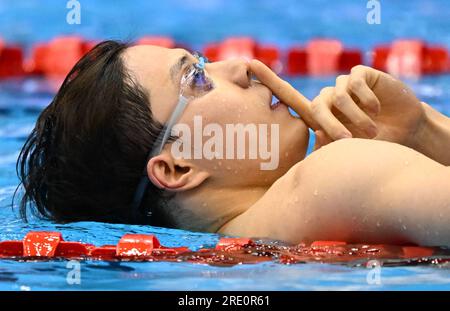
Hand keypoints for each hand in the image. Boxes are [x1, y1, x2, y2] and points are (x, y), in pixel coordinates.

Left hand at [249, 61, 424, 150]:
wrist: (403, 133)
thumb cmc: (370, 147)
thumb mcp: (346, 152)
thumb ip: (326, 148)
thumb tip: (312, 136)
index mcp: (318, 114)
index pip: (289, 97)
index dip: (269, 80)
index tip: (250, 64)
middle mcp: (327, 97)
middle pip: (316, 106)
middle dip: (332, 125)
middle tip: (348, 141)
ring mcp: (344, 84)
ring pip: (338, 97)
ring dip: (355, 118)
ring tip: (371, 133)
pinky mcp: (362, 74)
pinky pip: (356, 84)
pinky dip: (366, 100)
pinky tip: (377, 110)